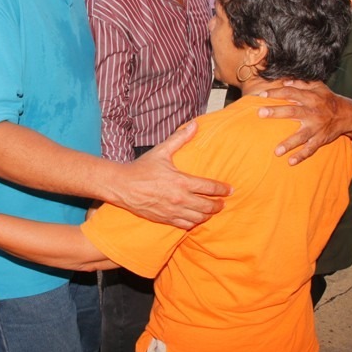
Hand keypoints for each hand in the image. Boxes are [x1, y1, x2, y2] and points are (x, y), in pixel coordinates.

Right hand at [113, 122, 228, 229]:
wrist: (122, 186)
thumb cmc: (141, 168)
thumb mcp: (161, 151)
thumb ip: (180, 139)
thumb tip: (194, 125)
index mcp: (181, 181)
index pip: (210, 187)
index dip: (223, 189)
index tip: (230, 189)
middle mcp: (180, 199)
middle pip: (208, 206)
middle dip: (219, 204)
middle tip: (223, 202)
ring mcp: (173, 211)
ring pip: (199, 218)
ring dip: (208, 215)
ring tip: (211, 210)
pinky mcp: (165, 219)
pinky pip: (185, 225)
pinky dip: (194, 222)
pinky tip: (196, 218)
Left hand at [256, 80, 351, 164]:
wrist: (347, 114)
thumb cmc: (328, 99)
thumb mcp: (318, 86)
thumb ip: (301, 83)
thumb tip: (284, 81)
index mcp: (310, 98)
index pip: (291, 93)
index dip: (276, 93)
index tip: (261, 95)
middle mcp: (312, 112)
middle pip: (292, 111)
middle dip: (276, 112)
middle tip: (260, 113)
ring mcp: (316, 127)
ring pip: (301, 136)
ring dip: (289, 143)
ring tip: (276, 151)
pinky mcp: (320, 139)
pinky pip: (311, 149)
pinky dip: (301, 156)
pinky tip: (290, 162)